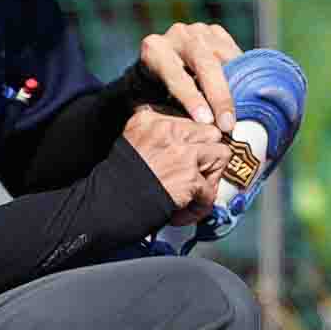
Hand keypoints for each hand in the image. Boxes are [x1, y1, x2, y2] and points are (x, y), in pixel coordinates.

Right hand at [120, 108, 228, 223]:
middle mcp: (168, 129)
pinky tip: (186, 211)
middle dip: (208, 155)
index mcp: (151, 118)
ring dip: (212, 176)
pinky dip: (202, 205)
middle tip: (197, 174)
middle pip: (210, 132)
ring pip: (221, 154)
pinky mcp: (189, 177)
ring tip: (196, 192)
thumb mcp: (132, 141)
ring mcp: (181, 152)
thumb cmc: (119, 179)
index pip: (190, 118)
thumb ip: (156, 133)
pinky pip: (211, 189)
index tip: (190, 155)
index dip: (194, 140)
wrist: (108, 205)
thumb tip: (185, 138)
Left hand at [136, 22, 239, 130]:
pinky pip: (235, 53)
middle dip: (219, 96)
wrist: (157, 65)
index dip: (192, 99)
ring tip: (241, 111)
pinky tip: (243, 92)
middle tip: (228, 124)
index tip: (207, 121)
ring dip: (236, 85)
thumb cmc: (153, 90)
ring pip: (225, 57)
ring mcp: (199, 31)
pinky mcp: (216, 32)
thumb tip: (197, 130)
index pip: (176, 76)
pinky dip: (241, 73)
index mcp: (154, 51)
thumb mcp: (151, 100)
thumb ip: (169, 110)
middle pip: (205, 64)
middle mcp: (178, 36)